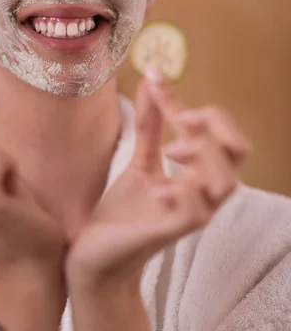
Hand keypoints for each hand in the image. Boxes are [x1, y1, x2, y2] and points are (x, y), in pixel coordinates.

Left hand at [66, 70, 252, 289]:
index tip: (155, 76)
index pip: (216, 133)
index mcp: (197, 175)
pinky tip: (160, 188)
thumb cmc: (123, 212)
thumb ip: (151, 125)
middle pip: (236, 153)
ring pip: (226, 182)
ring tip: (172, 150)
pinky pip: (196, 212)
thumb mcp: (139, 159)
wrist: (95, 254)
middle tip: (182, 119)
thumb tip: (153, 80)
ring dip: (204, 156)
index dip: (190, 102)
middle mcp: (200, 193)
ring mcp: (188, 214)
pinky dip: (182, 192)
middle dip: (214, 127)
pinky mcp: (169, 232)